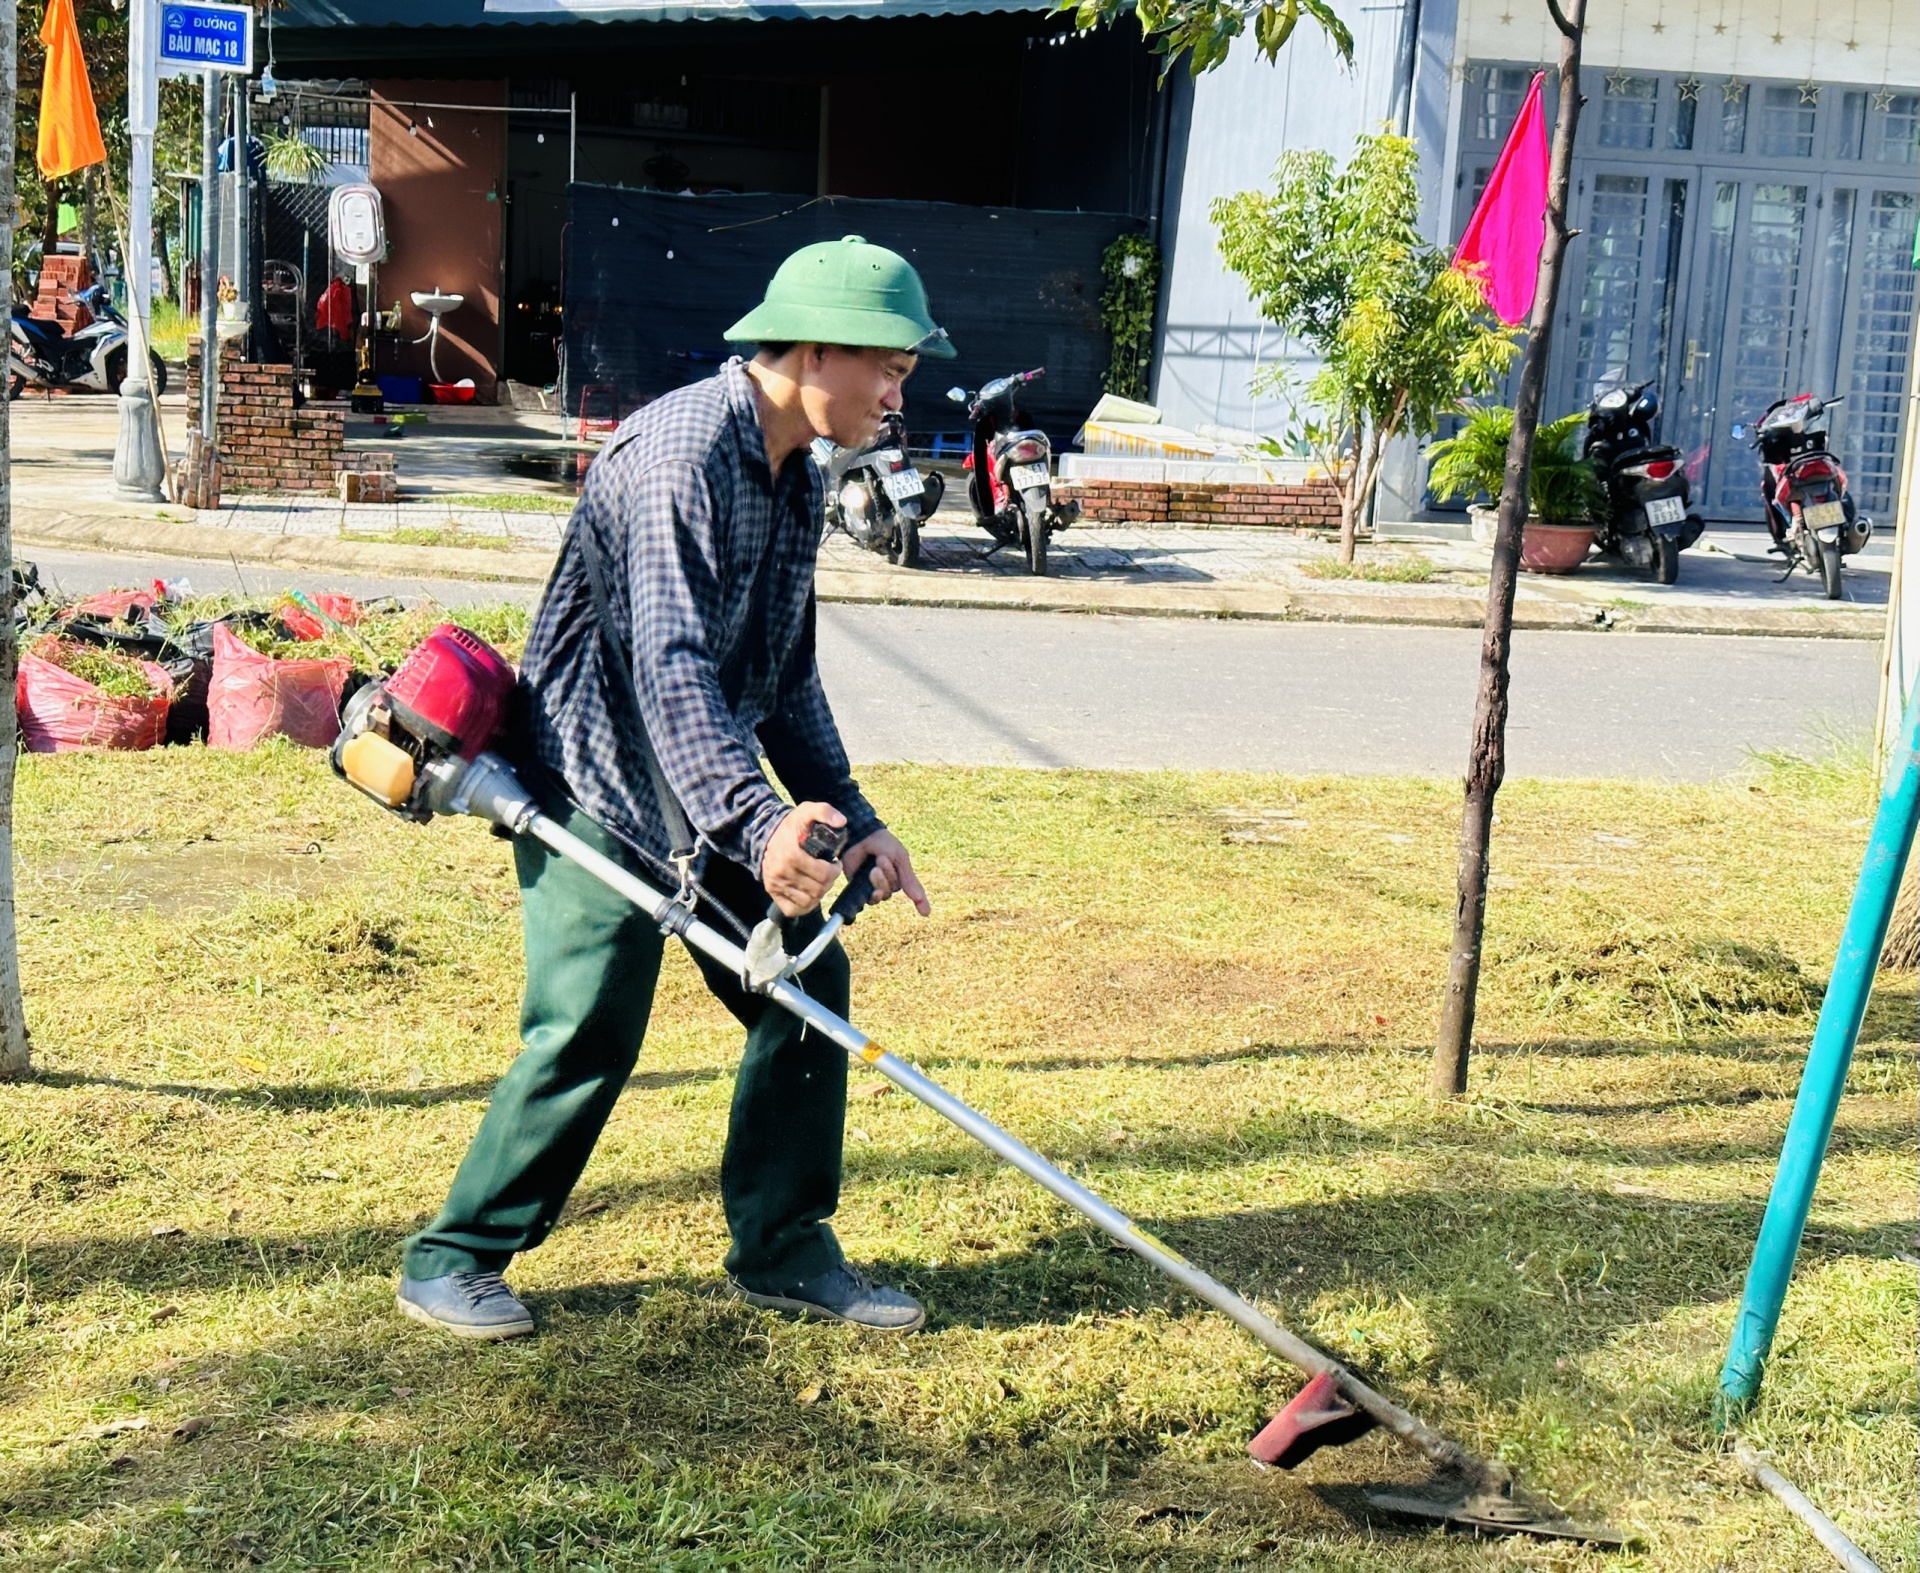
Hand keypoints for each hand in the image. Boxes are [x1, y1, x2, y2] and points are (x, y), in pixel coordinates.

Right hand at [763, 802, 845, 917]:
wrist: (766, 835)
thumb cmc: (792, 826)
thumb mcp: (807, 811)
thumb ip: (825, 811)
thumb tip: (841, 821)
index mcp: (792, 855)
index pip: (824, 874)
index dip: (835, 870)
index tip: (834, 863)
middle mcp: (782, 873)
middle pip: (818, 889)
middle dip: (828, 881)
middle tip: (828, 872)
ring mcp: (776, 885)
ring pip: (809, 901)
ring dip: (819, 892)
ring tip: (818, 880)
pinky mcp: (774, 894)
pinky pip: (794, 909)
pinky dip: (805, 904)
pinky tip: (808, 891)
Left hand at [843, 828, 930, 916]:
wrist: (861, 836)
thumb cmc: (883, 844)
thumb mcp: (900, 858)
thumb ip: (909, 879)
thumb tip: (919, 898)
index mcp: (901, 875)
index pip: (914, 892)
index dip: (921, 902)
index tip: (925, 913)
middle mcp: (889, 883)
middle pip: (894, 889)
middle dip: (888, 875)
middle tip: (881, 859)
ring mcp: (875, 887)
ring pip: (884, 895)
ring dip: (880, 881)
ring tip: (874, 867)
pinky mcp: (861, 889)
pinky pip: (870, 899)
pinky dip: (873, 893)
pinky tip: (872, 885)